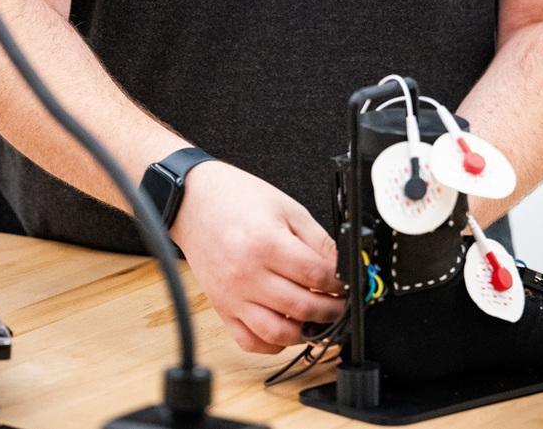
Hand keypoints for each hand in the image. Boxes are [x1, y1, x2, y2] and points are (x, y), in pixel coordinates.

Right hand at [170, 162, 345, 353]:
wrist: (195, 200)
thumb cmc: (237, 199)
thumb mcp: (286, 207)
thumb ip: (316, 238)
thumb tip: (340, 265)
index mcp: (267, 245)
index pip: (316, 276)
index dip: (340, 283)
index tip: (347, 283)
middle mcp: (248, 275)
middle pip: (302, 307)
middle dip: (331, 310)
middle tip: (341, 304)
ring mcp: (233, 296)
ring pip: (278, 333)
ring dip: (305, 332)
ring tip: (318, 319)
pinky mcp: (222, 308)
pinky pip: (250, 340)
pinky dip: (272, 343)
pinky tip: (286, 329)